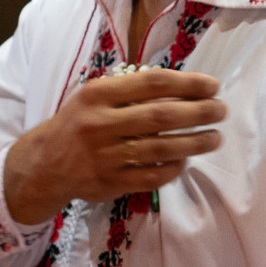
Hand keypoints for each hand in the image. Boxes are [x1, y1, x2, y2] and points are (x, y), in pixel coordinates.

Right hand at [0, 69, 225, 224]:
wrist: (44, 165)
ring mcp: (105, 156)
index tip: (212, 86)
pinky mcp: (110, 183)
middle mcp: (100, 124)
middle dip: (199, 113)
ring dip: (195, 143)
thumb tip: (180, 86)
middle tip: (221, 111)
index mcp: (97, 95)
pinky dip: (174, 168)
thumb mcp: (93, 97)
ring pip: (161, 149)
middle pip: (161, 117)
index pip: (152, 83)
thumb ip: (128, 91)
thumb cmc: (78, 124)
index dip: (188, 83)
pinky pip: (152, 176)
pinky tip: (186, 160)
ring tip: (215, 138)